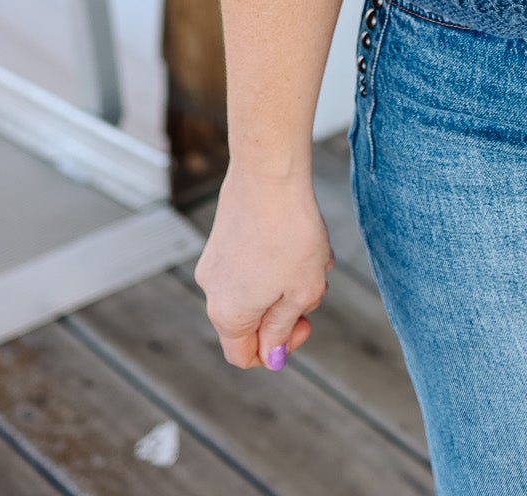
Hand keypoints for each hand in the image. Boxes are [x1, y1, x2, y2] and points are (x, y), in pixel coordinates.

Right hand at [194, 163, 333, 369]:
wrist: (269, 170)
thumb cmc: (290, 233)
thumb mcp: (300, 291)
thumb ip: (282, 329)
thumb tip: (270, 355)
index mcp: (227, 314)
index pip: (244, 355)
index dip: (276, 350)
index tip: (304, 324)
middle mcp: (212, 290)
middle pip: (252, 320)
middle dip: (288, 308)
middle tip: (315, 285)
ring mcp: (215, 259)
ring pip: (257, 287)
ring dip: (288, 279)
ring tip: (315, 254)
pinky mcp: (223, 235)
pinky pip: (253, 262)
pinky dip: (278, 258)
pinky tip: (304, 235)